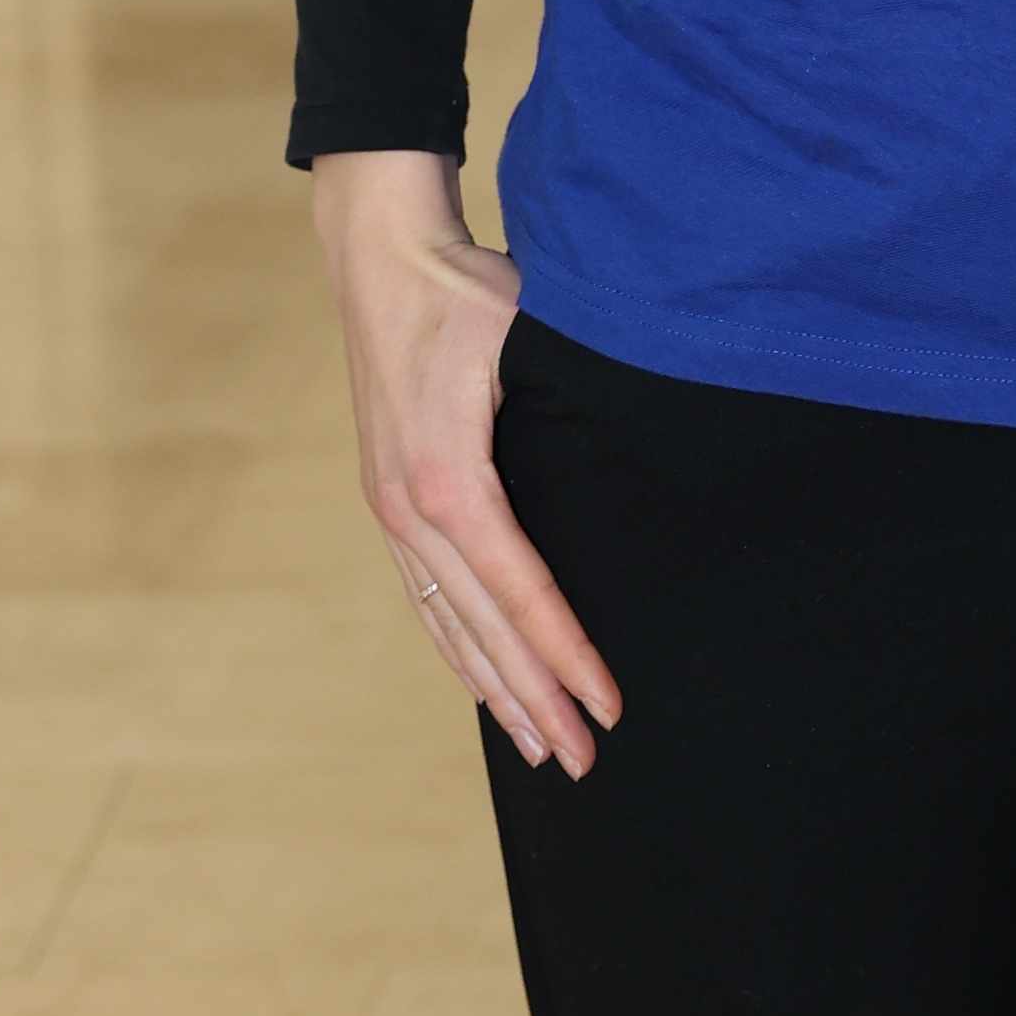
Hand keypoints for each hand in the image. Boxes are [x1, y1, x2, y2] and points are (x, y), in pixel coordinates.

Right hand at [312, 150, 619, 773]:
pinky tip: (484, 682)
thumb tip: (634, 452)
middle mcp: (412, 509)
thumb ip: (571, 398)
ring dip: (495, 689)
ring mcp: (393, 510)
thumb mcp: (526, 334)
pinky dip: (459, 647)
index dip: (566, 652)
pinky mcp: (390, 499)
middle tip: (585, 761)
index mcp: (449, 479)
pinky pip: (427, 596)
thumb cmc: (466, 289)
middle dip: (536, 698)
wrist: (381, 254)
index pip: (523, 589)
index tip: (609, 705)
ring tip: (540, 749)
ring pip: (449, 623)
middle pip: (485, 626)